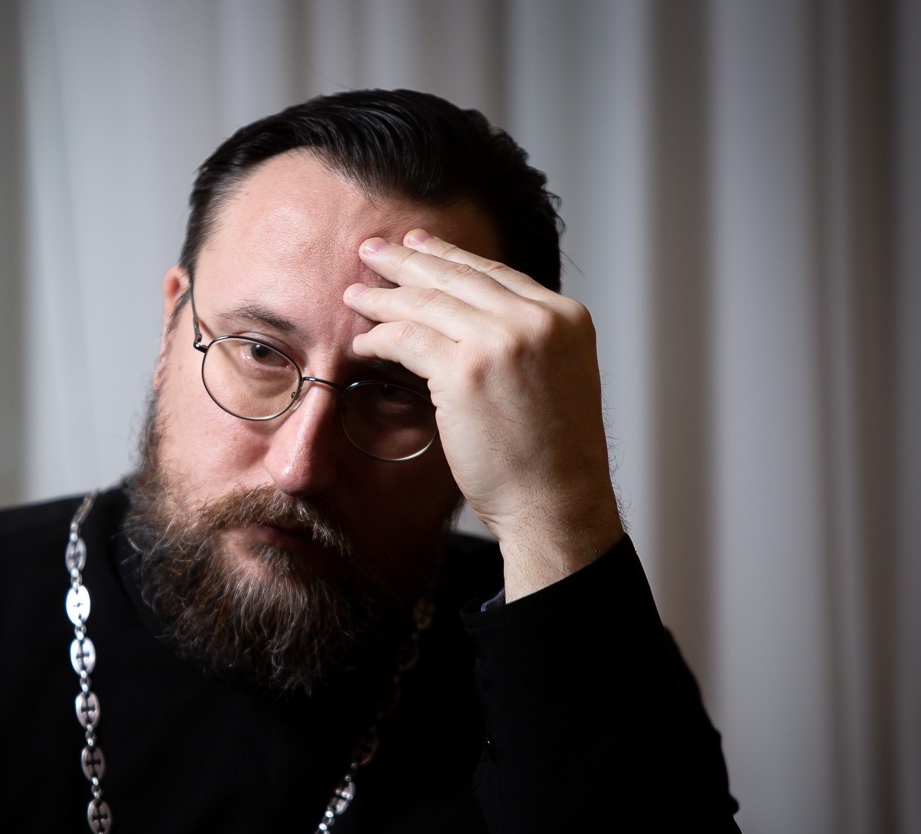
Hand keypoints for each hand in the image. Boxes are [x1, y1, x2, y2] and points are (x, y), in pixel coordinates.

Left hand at [345, 229, 622, 599]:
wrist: (558, 503)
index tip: (417, 243)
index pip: (495, 273)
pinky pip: (407, 339)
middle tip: (371, 249)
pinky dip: (379, 337)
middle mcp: (538, 320)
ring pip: (426, 302)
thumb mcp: (556, 381)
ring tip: (354, 295)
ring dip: (383, 296)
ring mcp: (502, 341)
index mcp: (566, 318)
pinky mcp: (465, 370)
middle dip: (407, 260)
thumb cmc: (552, 458)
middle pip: (456, 276)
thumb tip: (476, 322)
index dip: (449, 254)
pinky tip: (362, 342)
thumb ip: (526, 344)